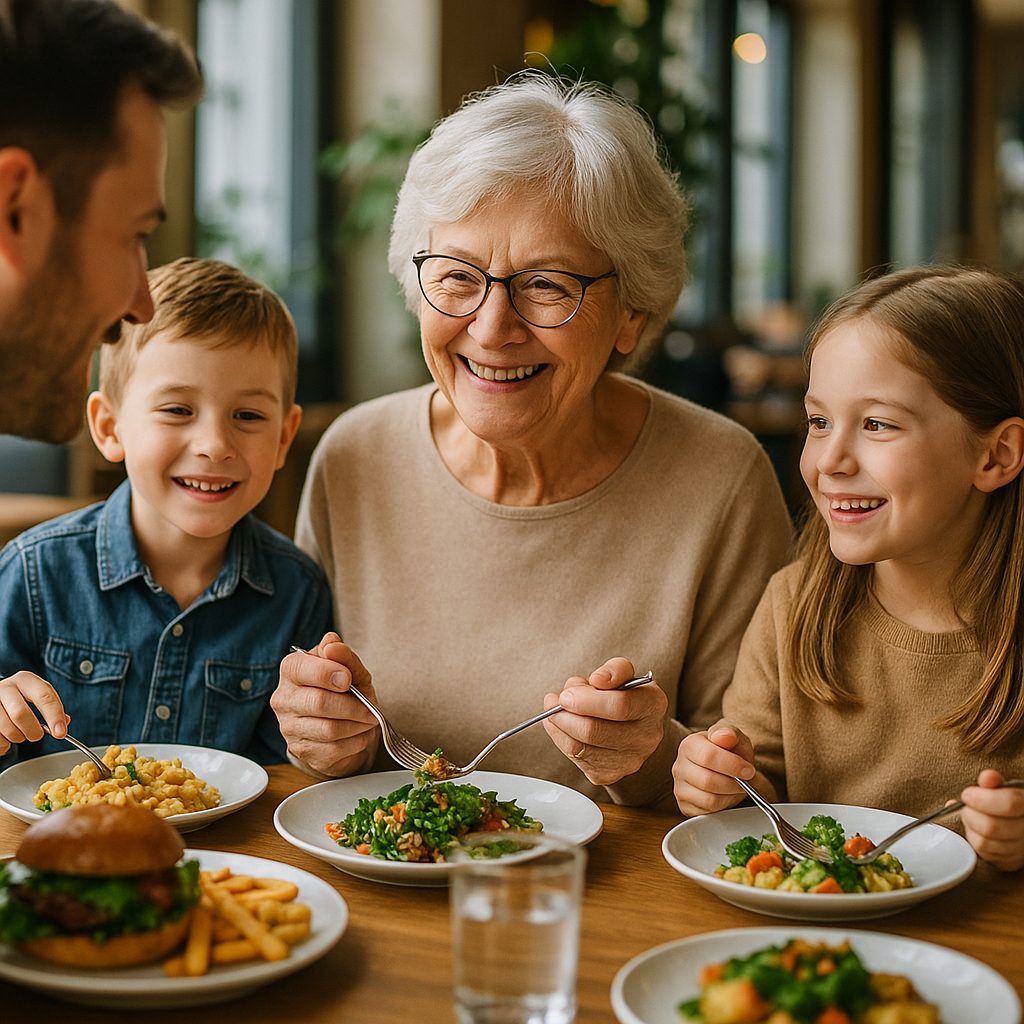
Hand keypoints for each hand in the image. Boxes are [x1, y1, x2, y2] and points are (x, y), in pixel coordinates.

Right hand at [0, 671, 69, 755]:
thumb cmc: (21, 696)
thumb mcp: (38, 694)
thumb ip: (52, 707)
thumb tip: (63, 723)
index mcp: (25, 680)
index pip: (44, 697)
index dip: (54, 717)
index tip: (60, 733)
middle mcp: (6, 687)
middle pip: (20, 714)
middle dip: (33, 730)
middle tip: (37, 735)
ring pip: (7, 728)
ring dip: (18, 737)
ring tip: (19, 733)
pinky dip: (5, 743)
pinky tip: (6, 735)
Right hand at [270, 632, 379, 776]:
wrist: (342, 724)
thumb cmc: (344, 690)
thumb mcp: (351, 669)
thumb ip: (344, 655)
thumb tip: (333, 643)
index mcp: (291, 670)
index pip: (302, 669)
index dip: (328, 673)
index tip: (348, 679)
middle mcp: (284, 699)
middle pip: (319, 702)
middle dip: (353, 706)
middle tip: (370, 708)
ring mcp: (289, 728)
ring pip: (329, 729)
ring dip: (357, 725)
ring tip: (368, 720)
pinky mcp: (301, 751)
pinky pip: (334, 749)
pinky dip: (356, 742)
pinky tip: (359, 734)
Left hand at [541, 658, 666, 787]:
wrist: (632, 728)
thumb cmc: (623, 696)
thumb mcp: (623, 674)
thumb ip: (613, 670)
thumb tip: (597, 679)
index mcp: (653, 705)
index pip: (619, 706)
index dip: (586, 700)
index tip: (566, 693)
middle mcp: (647, 736)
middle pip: (594, 730)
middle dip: (565, 714)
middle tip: (556, 701)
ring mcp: (629, 760)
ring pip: (580, 746)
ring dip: (559, 725)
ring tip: (555, 711)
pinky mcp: (609, 774)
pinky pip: (575, 758)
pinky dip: (560, 738)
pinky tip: (561, 726)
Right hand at [672, 722, 768, 815]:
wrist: (726, 768)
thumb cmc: (729, 751)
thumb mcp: (734, 737)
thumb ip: (729, 733)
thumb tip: (724, 736)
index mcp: (689, 745)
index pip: (708, 757)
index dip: (732, 765)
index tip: (748, 770)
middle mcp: (679, 766)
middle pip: (708, 781)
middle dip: (733, 784)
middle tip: (745, 781)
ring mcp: (680, 788)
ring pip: (709, 800)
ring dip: (730, 796)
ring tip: (737, 787)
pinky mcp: (685, 806)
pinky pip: (708, 813)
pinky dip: (723, 806)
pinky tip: (727, 795)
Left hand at [960, 769, 1023, 871]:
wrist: (1017, 822)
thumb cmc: (1007, 802)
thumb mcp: (1004, 788)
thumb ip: (995, 782)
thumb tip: (987, 778)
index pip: (1009, 803)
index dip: (982, 798)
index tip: (967, 794)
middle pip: (991, 826)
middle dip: (970, 814)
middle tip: (967, 806)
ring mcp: (1021, 850)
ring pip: (984, 843)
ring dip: (970, 828)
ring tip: (972, 817)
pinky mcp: (1010, 862)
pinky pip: (985, 855)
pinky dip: (974, 840)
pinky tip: (977, 830)